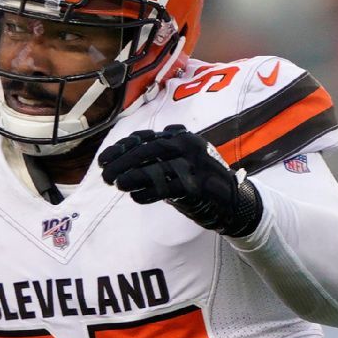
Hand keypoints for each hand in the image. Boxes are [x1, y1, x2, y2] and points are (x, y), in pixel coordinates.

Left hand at [99, 124, 262, 236]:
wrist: (234, 200)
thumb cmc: (199, 180)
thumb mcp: (178, 161)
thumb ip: (155, 157)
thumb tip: (120, 160)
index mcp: (182, 137)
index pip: (145, 138)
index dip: (121, 148)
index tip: (104, 160)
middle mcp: (188, 146)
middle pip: (148, 151)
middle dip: (122, 162)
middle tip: (105, 175)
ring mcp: (195, 165)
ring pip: (157, 168)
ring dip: (133, 177)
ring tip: (117, 184)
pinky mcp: (199, 186)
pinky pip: (169, 188)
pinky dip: (150, 192)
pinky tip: (136, 197)